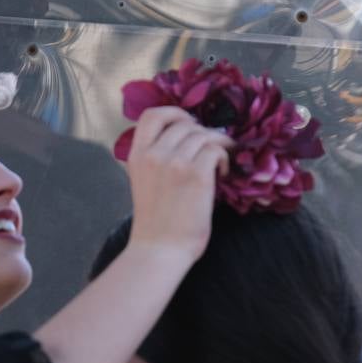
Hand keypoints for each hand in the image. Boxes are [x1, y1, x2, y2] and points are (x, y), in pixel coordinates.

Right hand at [124, 106, 233, 261]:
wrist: (160, 250)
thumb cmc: (155, 223)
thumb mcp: (144, 182)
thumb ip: (156, 159)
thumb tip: (187, 139)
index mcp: (137, 156)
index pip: (152, 115)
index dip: (174, 113)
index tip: (188, 123)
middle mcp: (154, 154)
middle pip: (184, 124)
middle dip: (202, 132)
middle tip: (211, 147)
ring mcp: (175, 163)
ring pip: (203, 135)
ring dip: (217, 144)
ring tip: (219, 161)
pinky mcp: (197, 175)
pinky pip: (216, 150)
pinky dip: (224, 158)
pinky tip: (223, 173)